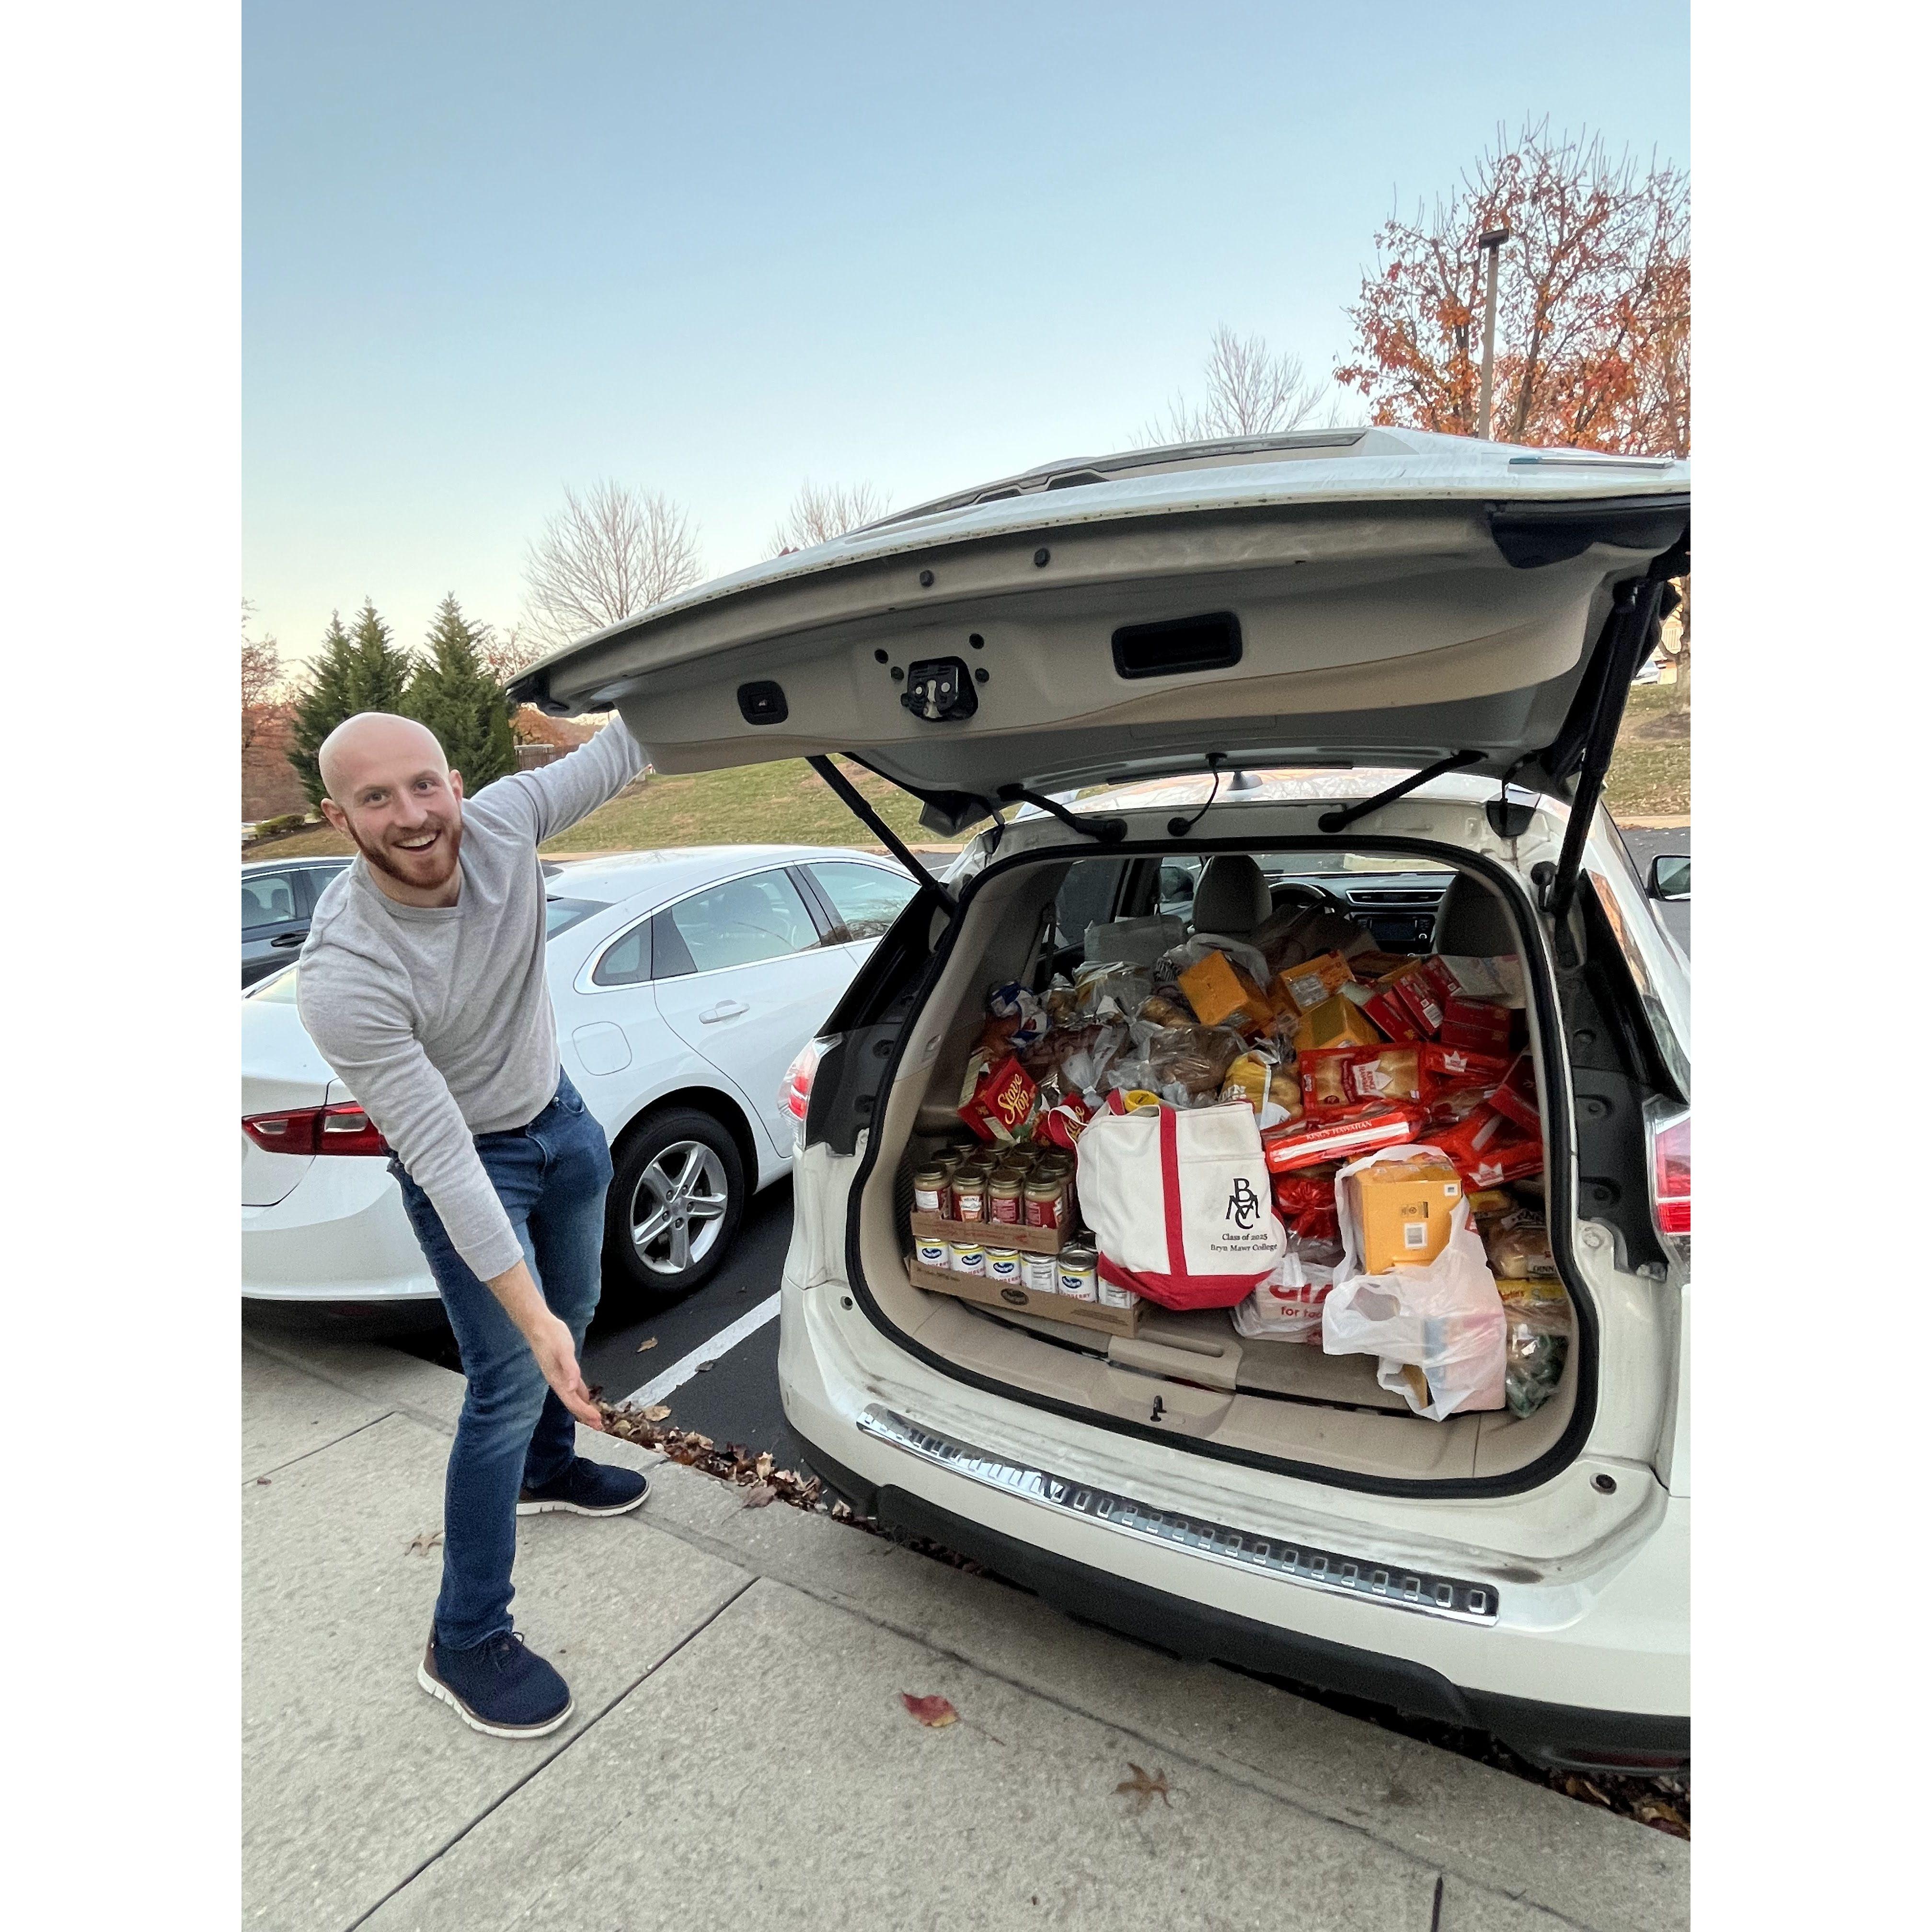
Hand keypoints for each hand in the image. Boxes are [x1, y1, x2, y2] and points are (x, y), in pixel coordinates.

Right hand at [526, 1313, 602, 1430]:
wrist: (538, 1325)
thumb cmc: (551, 1336)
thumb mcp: (563, 1350)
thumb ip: (569, 1369)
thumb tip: (571, 1388)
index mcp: (557, 1379)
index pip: (572, 1401)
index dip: (584, 1412)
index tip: (597, 1421)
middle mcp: (558, 1381)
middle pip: (572, 1403)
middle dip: (585, 1415)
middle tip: (599, 1426)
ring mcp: (559, 1375)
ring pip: (573, 1396)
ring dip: (584, 1407)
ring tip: (594, 1417)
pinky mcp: (563, 1368)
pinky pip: (573, 1386)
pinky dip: (580, 1394)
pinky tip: (585, 1397)